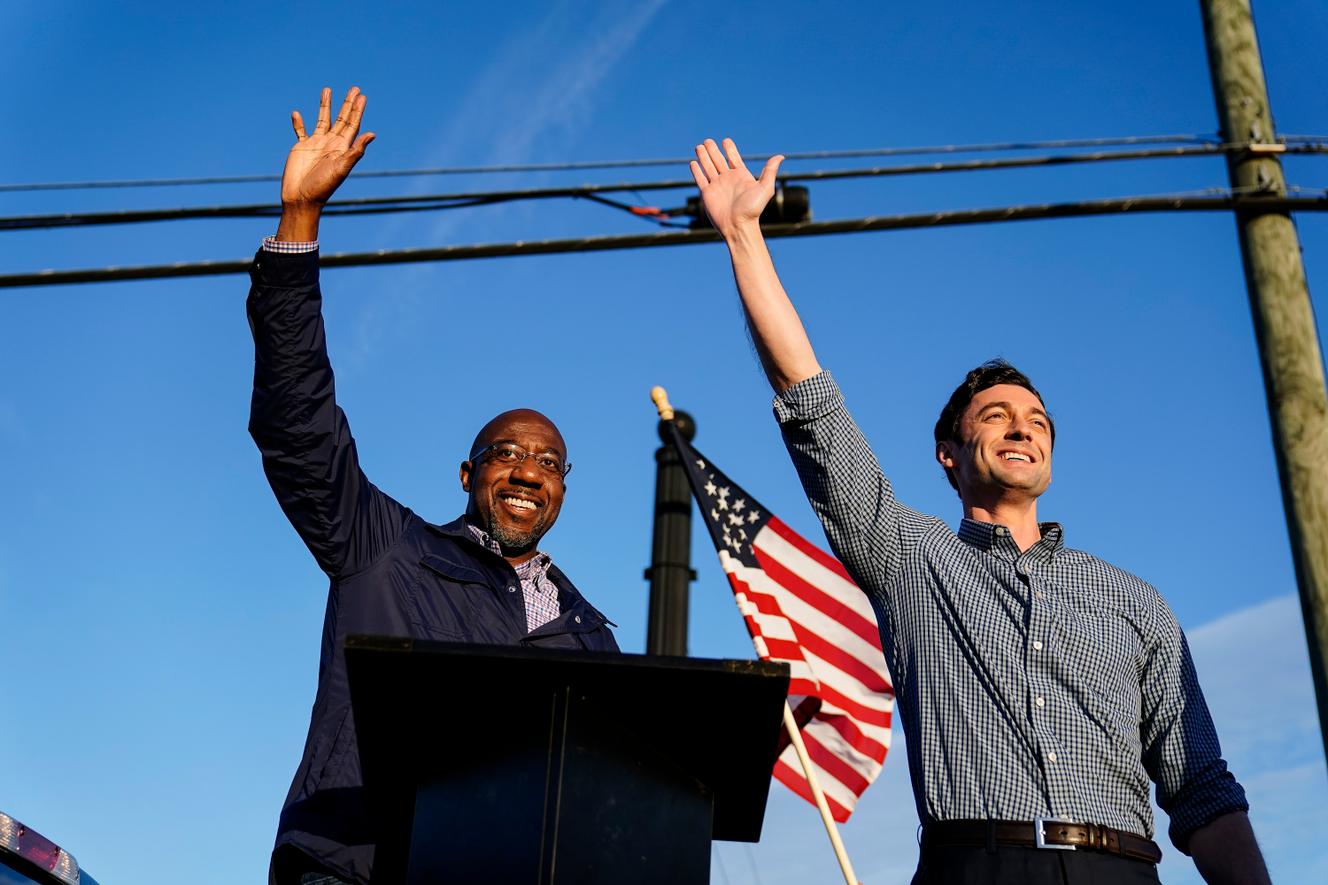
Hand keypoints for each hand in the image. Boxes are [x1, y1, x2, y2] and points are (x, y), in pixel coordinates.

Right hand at [274, 86, 374, 240]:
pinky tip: (296, 113)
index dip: (357, 111)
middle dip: (347, 104)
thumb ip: (355, 151)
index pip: (352, 125)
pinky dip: (298, 123)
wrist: (302, 198)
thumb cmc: (323, 187)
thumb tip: (372, 134)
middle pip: (341, 119)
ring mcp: (316, 145)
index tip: (362, 96)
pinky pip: (300, 132)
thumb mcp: (342, 168)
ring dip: (325, 106)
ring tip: (327, 90)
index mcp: (342, 148)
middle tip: (354, 88)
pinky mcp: (301, 148)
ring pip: (322, 120)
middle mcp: (331, 144)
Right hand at [689, 138, 782, 239]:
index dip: (729, 149)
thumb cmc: (753, 209)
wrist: (738, 226)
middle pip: (718, 160)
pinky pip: (700, 179)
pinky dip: (696, 171)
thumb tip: (781, 156)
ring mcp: (717, 186)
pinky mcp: (707, 193)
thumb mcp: (765, 188)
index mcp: (741, 176)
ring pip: (708, 167)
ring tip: (699, 146)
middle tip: (708, 140)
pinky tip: (693, 162)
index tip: (725, 141)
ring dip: (704, 157)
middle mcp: (728, 179)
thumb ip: (770, 171)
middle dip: (713, 150)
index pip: (733, 158)